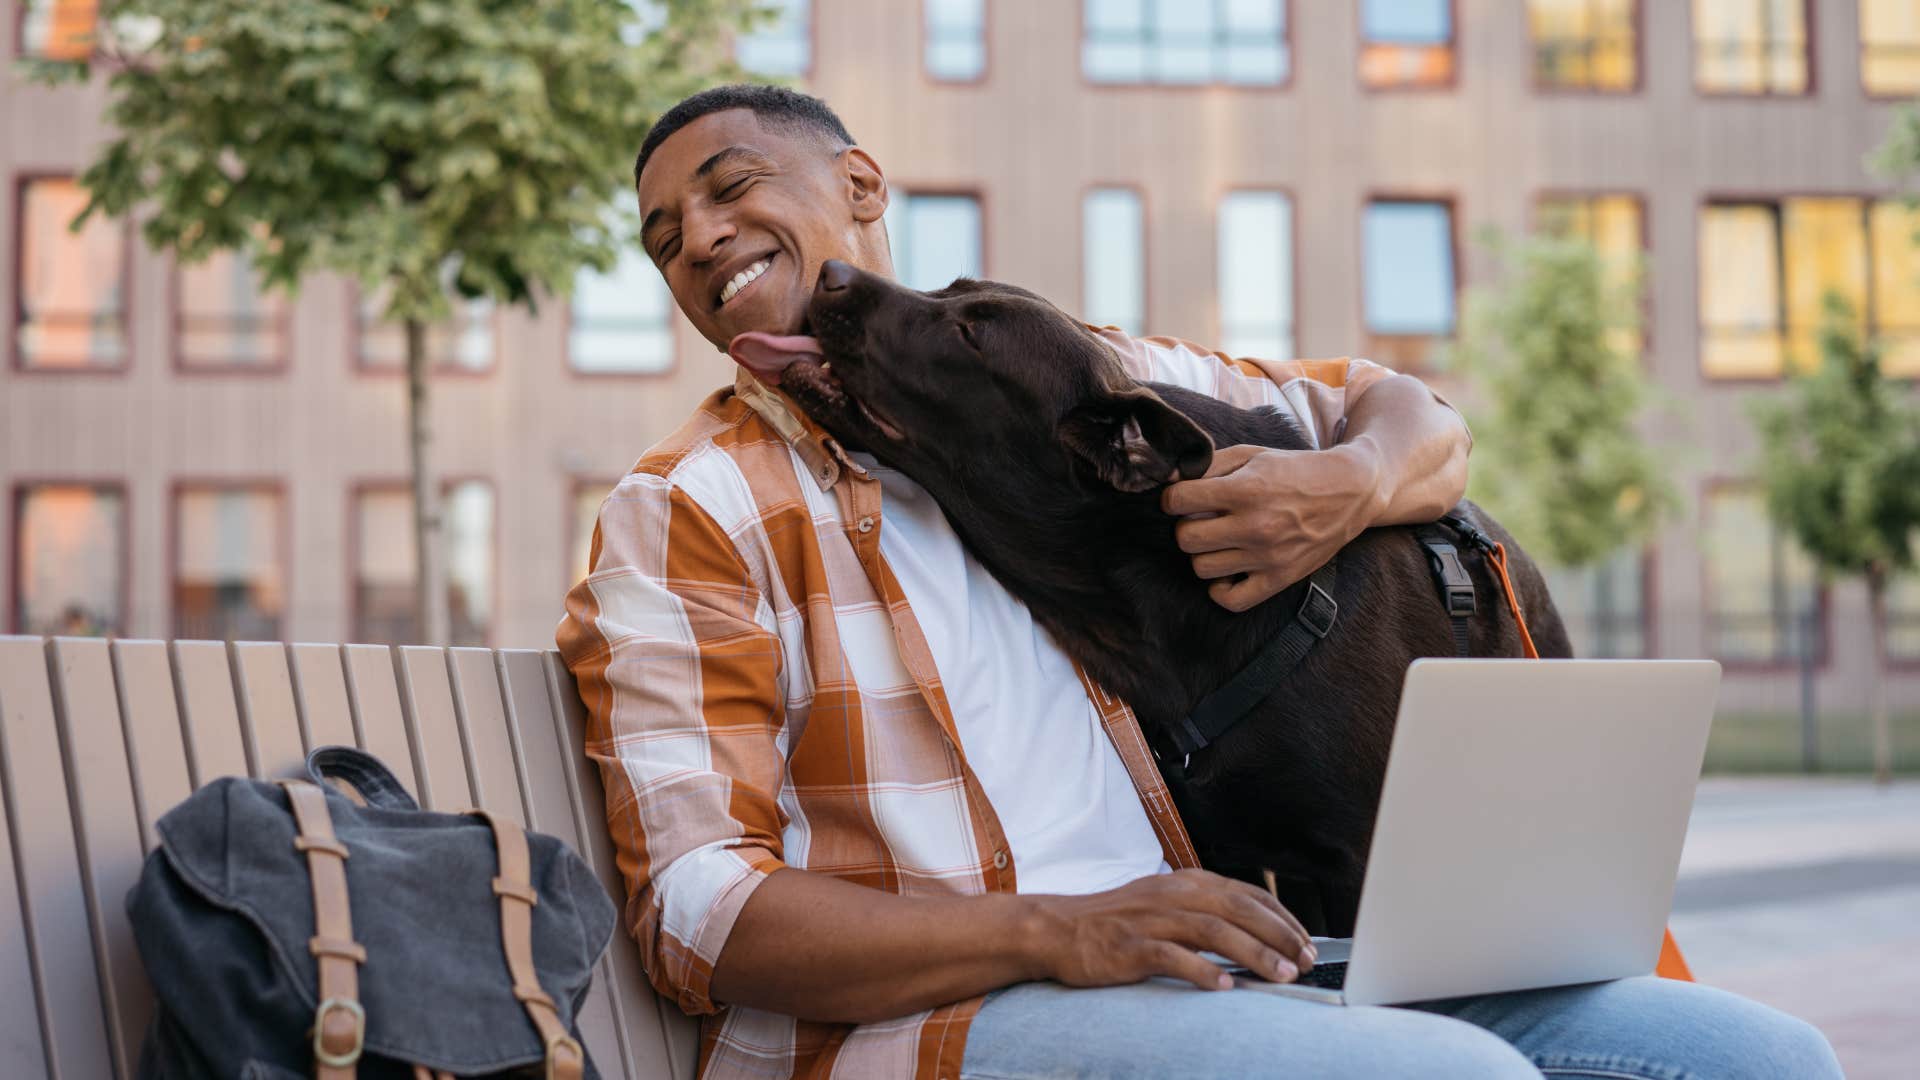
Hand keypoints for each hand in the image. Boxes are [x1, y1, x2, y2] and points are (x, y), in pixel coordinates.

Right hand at [1026, 869, 1315, 990]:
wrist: (1058, 929)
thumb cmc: (1117, 923)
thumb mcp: (1166, 906)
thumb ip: (1206, 914)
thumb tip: (1257, 937)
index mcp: (1187, 882)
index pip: (1248, 894)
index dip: (1283, 919)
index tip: (1308, 943)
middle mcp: (1174, 894)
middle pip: (1239, 909)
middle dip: (1280, 935)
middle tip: (1307, 962)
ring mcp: (1152, 919)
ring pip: (1214, 930)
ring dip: (1254, 954)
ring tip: (1282, 975)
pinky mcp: (1130, 946)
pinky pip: (1172, 957)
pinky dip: (1202, 971)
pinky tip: (1224, 987)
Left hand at [1161, 443, 1385, 611]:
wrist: (1349, 492)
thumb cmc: (1295, 471)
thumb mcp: (1252, 455)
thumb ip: (1208, 465)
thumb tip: (1168, 479)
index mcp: (1247, 490)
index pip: (1179, 501)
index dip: (1173, 498)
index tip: (1182, 498)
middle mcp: (1255, 526)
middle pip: (1186, 539)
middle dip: (1186, 526)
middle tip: (1202, 520)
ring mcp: (1267, 557)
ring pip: (1202, 568)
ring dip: (1204, 553)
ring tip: (1220, 540)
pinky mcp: (1279, 579)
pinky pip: (1231, 600)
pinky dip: (1220, 588)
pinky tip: (1227, 569)